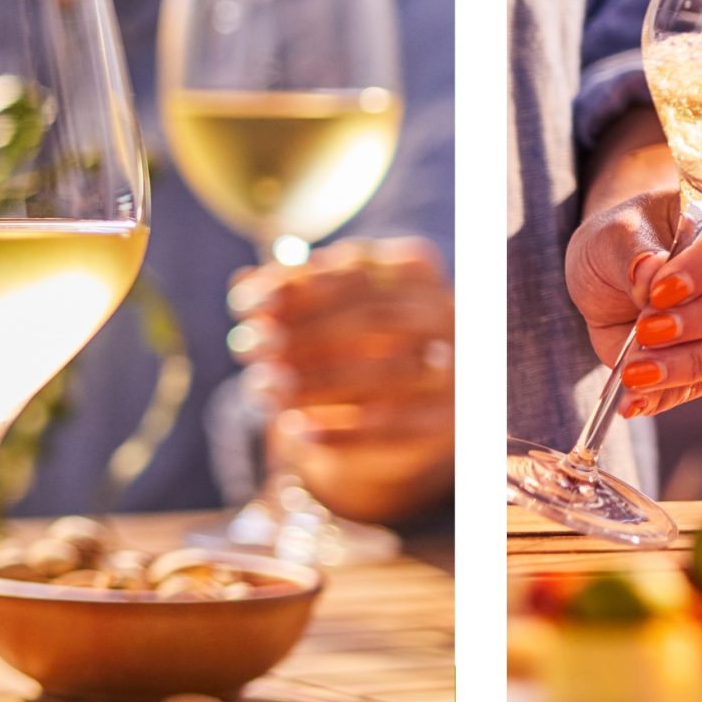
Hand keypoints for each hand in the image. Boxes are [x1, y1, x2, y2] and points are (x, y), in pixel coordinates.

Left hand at [232, 237, 451, 524]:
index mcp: (419, 271)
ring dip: (315, 382)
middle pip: (373, 318)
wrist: (404, 411)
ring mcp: (457, 369)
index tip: (243, 304)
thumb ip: (292, 294)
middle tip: (244, 346)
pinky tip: (296, 431)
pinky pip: (395, 428)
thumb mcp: (325, 313)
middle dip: (303, 332)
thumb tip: (246, 282)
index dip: (296, 285)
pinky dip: (342, 432)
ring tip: (260, 388)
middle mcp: (448, 314)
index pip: (358, 269)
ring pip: (384, 372)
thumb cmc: (352, 344)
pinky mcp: (449, 423)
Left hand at [565, 187, 701, 420]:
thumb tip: (648, 275)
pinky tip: (636, 399)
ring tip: (636, 372)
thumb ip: (632, 251)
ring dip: (688, 363)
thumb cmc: (625, 238)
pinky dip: (672, 392)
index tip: (657, 290)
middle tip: (647, 330)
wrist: (613, 272)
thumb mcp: (614, 233)